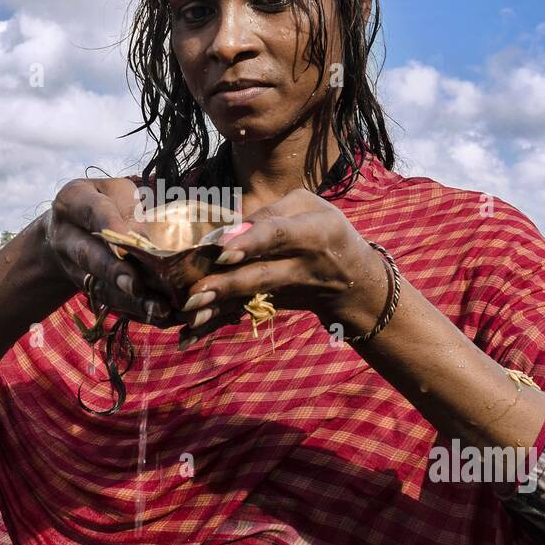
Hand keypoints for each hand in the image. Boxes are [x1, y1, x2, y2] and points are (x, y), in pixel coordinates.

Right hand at [42, 177, 186, 328]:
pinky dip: (135, 311)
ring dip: (130, 301)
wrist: (69, 229)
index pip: (92, 211)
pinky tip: (161, 316)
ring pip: (100, 286)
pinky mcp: (86, 288)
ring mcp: (71, 266)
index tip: (133, 240)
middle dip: (114, 272)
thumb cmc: (105, 204)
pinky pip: (110, 303)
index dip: (111, 226)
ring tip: (159, 309)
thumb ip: (131, 211)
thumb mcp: (116, 194)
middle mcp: (65, 235)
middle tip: (137, 285)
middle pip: (88, 255)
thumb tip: (152, 241)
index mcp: (73, 200)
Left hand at [174, 188, 384, 344]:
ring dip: (219, 304)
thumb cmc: (326, 231)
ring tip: (190, 311)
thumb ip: (272, 213)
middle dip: (227, 283)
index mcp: (315, 231)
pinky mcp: (276, 304)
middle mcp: (303, 265)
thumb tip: (231, 228)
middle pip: (262, 274)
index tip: (222, 249)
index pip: (280, 234)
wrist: (354, 282)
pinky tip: (190, 336)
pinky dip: (217, 324)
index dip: (251, 241)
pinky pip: (244, 312)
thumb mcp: (311, 209)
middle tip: (195, 292)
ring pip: (251, 297)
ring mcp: (290, 290)